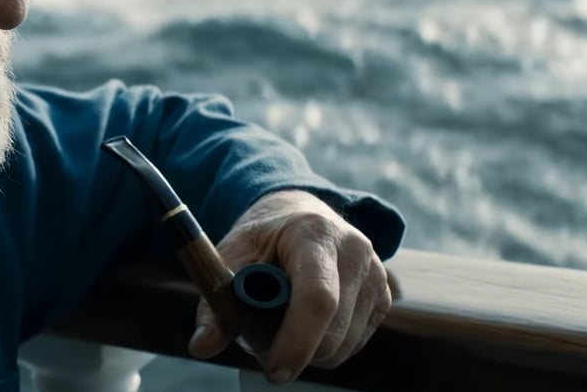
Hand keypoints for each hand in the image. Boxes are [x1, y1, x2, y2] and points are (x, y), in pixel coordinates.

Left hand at [187, 189, 392, 383]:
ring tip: (281, 325)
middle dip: (294, 352)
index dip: (296, 341)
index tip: (272, 370)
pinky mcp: (385, 295)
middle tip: (260, 342)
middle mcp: (355, 250)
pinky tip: (306, 322)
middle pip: (333, 330)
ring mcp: (377, 273)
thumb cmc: (262, 240)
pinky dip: (326, 347)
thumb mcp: (231, 259)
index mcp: (314, 234)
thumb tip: (201, 346)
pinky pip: (355, 344)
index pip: (317, 297)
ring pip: (345, 345)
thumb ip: (215, 305)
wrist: (298, 216)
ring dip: (308, 352)